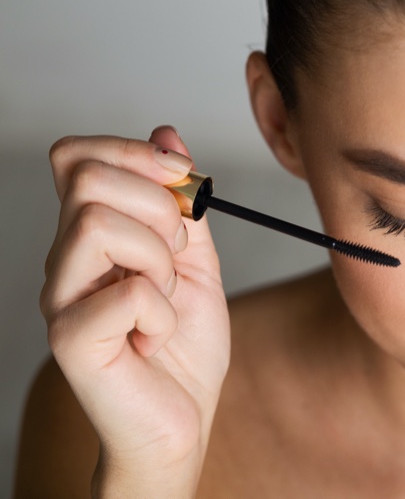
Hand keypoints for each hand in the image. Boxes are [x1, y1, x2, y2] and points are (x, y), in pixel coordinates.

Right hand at [40, 126, 229, 495]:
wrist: (182, 418)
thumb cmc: (184, 345)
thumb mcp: (197, 261)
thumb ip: (182, 203)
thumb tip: (166, 134)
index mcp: (92, 234)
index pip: (78, 156)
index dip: (132, 152)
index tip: (181, 178)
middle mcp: (65, 259)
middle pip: (87, 177)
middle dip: (157, 207)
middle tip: (175, 256)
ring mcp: (60, 298)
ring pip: (99, 223)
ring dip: (159, 260)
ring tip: (164, 299)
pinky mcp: (69, 339)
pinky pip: (126, 292)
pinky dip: (163, 313)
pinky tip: (154, 337)